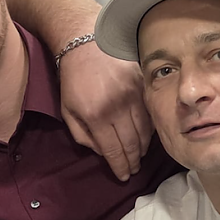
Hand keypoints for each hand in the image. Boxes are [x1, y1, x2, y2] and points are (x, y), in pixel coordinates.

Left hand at [59, 42, 152, 181]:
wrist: (85, 42)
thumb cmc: (73, 78)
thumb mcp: (68, 110)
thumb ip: (83, 135)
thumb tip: (102, 152)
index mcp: (96, 116)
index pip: (114, 151)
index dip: (120, 167)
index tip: (124, 176)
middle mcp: (118, 107)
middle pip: (133, 144)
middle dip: (134, 161)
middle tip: (134, 169)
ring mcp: (134, 94)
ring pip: (146, 130)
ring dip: (144, 147)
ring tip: (140, 155)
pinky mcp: (143, 83)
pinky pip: (151, 113)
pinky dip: (150, 128)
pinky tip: (146, 135)